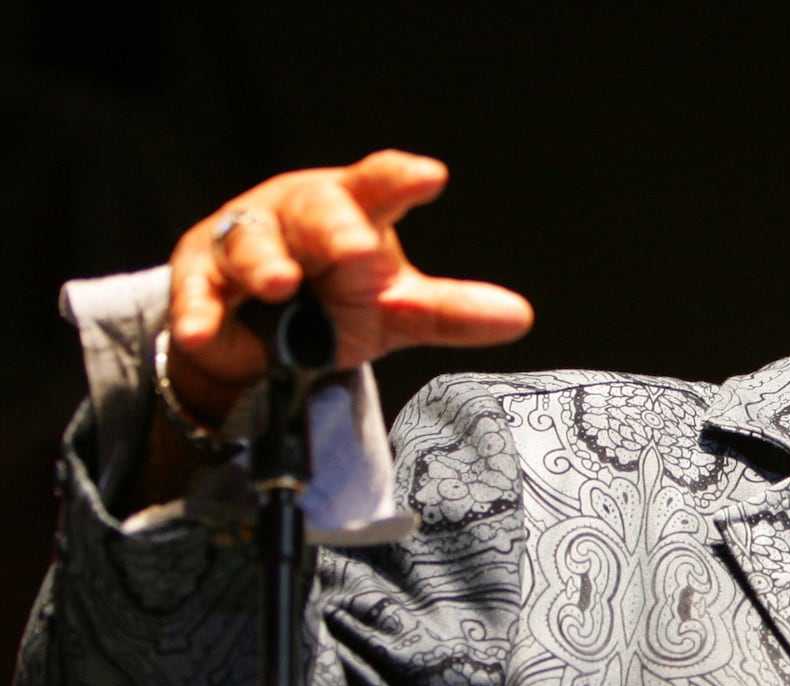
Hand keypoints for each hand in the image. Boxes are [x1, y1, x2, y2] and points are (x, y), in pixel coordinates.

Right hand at [165, 149, 533, 424]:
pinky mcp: (200, 276)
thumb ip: (449, 311)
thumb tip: (520, 316)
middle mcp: (300, 213)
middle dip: (333, 227)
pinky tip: (204, 334)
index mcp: (355, 208)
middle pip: (316, 211)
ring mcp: (246, 239)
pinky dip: (201, 314)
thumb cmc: (337, 295)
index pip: (381, 184)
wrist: (264, 329)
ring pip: (252, 243)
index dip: (401, 178)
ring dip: (265, 265)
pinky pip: (199, 294)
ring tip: (282, 285)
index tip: (431, 177)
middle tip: (355, 249)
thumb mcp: (394, 308)